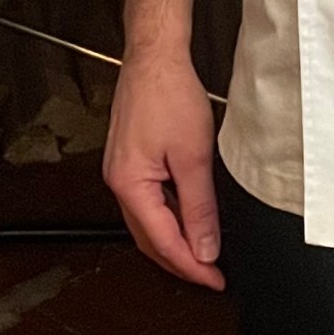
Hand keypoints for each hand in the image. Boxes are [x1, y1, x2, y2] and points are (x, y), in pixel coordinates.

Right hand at [102, 48, 225, 290]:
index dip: (191, 265)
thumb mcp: (194, 156)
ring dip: (174, 241)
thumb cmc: (168, 93)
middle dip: (180, 261)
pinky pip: (147, 202)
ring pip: (147, 223)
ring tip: (204, 253)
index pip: (162, 241)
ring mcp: (121, 171)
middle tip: (211, 274)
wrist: (155, 56)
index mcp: (129, 185)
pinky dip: (168, 217)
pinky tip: (188, 219)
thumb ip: (199, 207)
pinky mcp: (129, 161)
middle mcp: (118, 182)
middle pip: (149, 239)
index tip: (215, 279)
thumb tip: (204, 247)